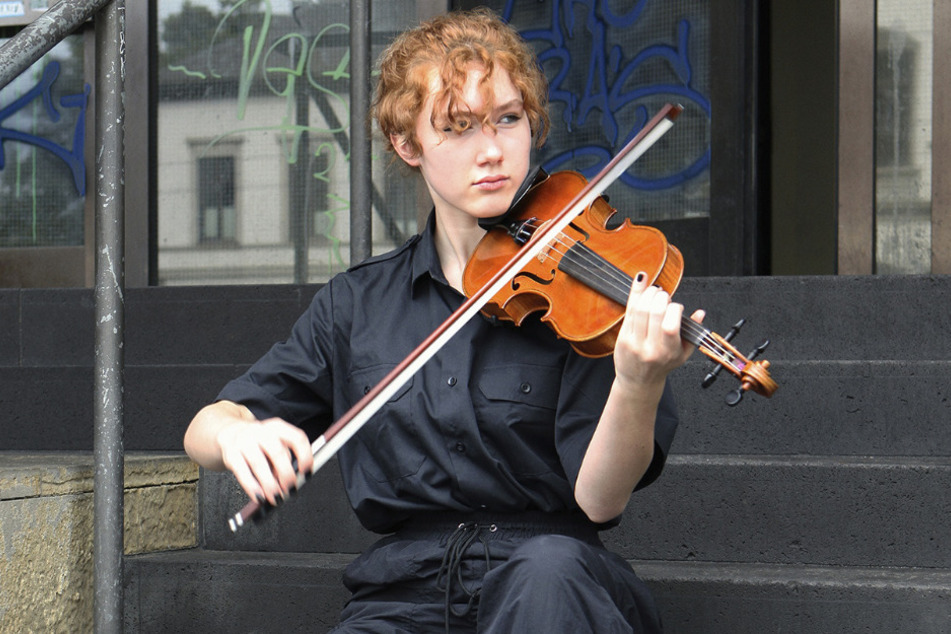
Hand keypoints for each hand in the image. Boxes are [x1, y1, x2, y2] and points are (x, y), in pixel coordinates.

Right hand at [216, 417, 313, 505]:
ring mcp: (244, 441)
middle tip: (290, 489)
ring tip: (276, 497)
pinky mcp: (231, 454)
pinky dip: (252, 487)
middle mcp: (261, 431)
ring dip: (270, 484)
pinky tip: (260, 497)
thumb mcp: (274, 444)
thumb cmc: (258, 443)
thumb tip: (291, 481)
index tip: (307, 473)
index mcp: (277, 427)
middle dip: (286, 474)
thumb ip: (284, 459)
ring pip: (259, 463)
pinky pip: (242, 473)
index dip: (305, 456)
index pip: (297, 438)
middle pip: (277, 452)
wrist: (229, 433)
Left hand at [613, 271, 703, 391]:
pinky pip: (629, 312)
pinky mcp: (622, 338)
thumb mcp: (683, 354)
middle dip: (661, 296)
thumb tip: (700, 313)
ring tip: (654, 291)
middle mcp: (650, 348)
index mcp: (668, 352)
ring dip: (648, 294)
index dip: (674, 308)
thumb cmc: (662, 366)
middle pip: (654, 312)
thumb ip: (692, 332)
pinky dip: (635, 296)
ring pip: (639, 309)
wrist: (639, 382)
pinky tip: (641, 288)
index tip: (676, 307)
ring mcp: (634, 343)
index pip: (670, 325)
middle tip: (664, 295)